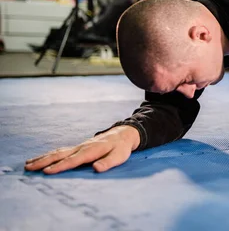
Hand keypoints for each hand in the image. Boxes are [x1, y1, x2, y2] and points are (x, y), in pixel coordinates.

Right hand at [24, 125, 140, 174]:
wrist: (123, 134)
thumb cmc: (121, 147)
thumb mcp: (119, 156)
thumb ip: (108, 162)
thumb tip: (96, 169)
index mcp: (91, 150)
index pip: (73, 160)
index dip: (60, 166)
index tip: (47, 172)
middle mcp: (82, 147)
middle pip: (60, 154)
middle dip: (43, 161)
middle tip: (28, 168)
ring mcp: (79, 146)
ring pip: (58, 152)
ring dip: (43, 158)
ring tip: (28, 164)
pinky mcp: (78, 147)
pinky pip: (61, 151)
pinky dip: (49, 155)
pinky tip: (41, 159)